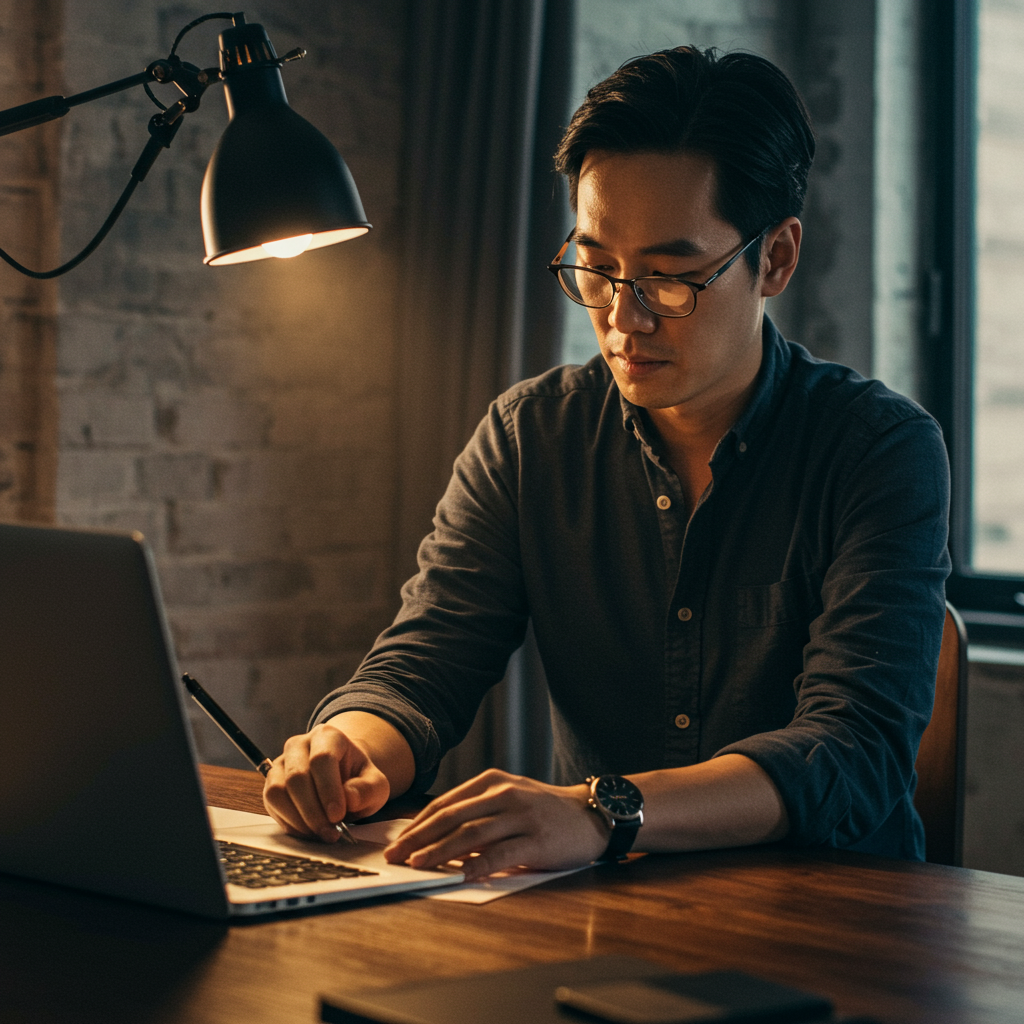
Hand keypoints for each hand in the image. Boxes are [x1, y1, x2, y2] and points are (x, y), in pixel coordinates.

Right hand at [262, 722, 389, 842]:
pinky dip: (289, 822)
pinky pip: (271, 804)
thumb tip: (349, 798)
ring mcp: (281, 763)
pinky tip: (308, 831)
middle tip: (330, 833)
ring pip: (277, 791)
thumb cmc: (359, 781)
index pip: (322, 758)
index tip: (338, 815)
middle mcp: (299, 745)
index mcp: (329, 736)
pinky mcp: (270, 782)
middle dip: (313, 812)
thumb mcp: (376, 785)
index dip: (328, 789)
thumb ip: (368, 790)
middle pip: (296, 777)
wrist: (344, 781)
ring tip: (320, 833)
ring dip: (298, 819)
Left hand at [383, 769, 608, 880]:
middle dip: (419, 838)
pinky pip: (501, 853)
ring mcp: (521, 816)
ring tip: (418, 865)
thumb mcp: (508, 796)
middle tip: (397, 856)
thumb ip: (476, 809)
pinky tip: (460, 874)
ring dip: (440, 851)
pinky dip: (478, 865)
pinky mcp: (537, 840)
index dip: (418, 823)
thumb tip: (434, 833)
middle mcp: (504, 794)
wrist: (590, 814)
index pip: (446, 803)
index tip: (398, 842)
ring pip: (472, 834)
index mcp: (492, 781)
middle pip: (453, 817)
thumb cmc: (543, 809)